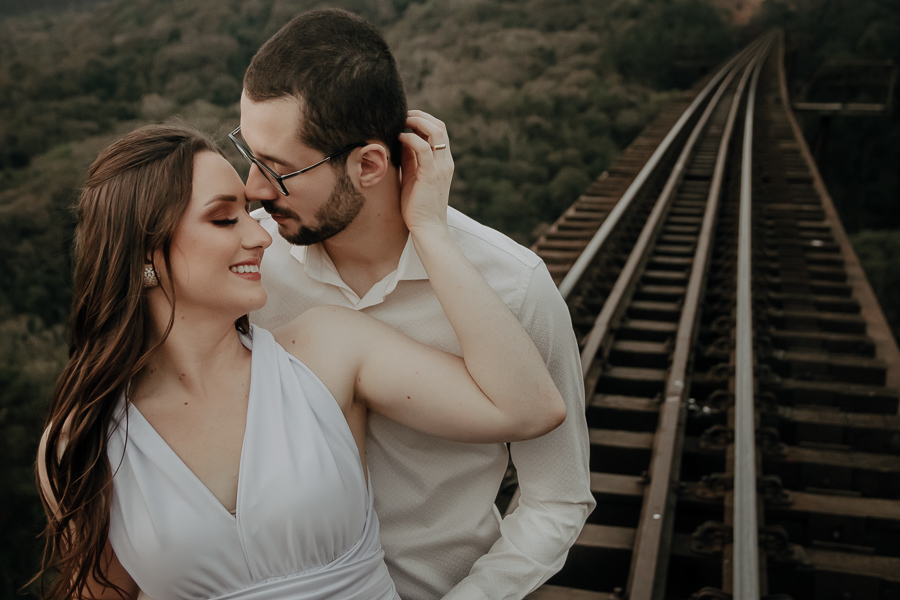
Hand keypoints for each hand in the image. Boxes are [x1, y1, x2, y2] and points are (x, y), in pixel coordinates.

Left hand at [399, 110, 453, 233]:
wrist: (427, 228)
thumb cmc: (417, 206)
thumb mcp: (413, 176)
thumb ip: (410, 159)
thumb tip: (400, 140)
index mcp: (443, 162)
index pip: (439, 131)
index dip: (422, 120)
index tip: (404, 119)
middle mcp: (445, 162)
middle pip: (439, 126)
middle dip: (419, 116)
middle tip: (400, 115)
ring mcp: (440, 167)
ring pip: (435, 131)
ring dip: (416, 122)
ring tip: (400, 122)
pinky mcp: (431, 175)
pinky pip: (424, 148)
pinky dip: (411, 138)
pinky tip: (399, 138)